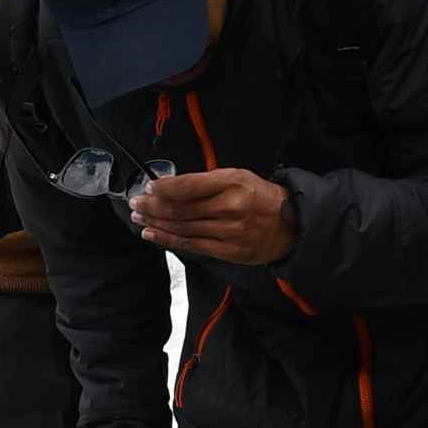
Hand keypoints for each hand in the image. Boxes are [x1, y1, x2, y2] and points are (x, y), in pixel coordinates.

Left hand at [130, 167, 294, 265]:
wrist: (291, 225)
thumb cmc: (260, 197)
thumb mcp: (237, 176)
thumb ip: (206, 182)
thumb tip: (170, 187)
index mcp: (233, 182)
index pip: (189, 186)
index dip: (164, 188)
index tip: (149, 188)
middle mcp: (231, 207)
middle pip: (181, 209)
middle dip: (153, 207)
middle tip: (136, 204)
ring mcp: (230, 231)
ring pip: (182, 228)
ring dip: (156, 223)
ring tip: (139, 218)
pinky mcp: (228, 251)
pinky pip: (191, 245)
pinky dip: (168, 240)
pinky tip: (152, 234)